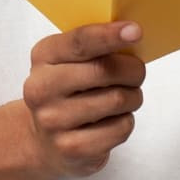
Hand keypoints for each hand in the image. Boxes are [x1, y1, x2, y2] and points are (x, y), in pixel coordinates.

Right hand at [23, 22, 145, 176]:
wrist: (43, 139)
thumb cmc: (67, 90)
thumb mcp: (68, 60)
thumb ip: (94, 47)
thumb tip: (131, 35)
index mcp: (43, 57)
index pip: (79, 42)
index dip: (109, 35)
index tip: (135, 31)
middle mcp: (42, 88)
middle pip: (104, 71)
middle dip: (132, 70)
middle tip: (137, 72)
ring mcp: (54, 121)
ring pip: (117, 100)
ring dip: (132, 96)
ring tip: (124, 97)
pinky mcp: (72, 149)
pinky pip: (120, 128)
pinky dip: (126, 121)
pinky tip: (112, 120)